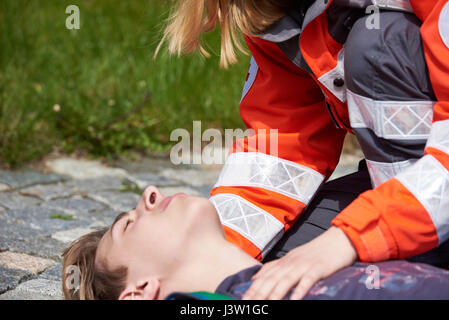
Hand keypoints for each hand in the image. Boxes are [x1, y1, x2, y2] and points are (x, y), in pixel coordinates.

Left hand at [242, 226, 356, 299]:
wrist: (338, 240)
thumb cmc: (315, 252)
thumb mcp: (292, 258)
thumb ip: (275, 267)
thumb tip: (256, 277)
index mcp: (284, 261)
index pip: (264, 276)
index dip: (252, 289)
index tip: (243, 300)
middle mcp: (290, 263)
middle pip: (271, 280)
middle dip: (258, 294)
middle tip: (248, 305)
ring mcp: (303, 266)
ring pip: (285, 281)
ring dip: (274, 295)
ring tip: (265, 307)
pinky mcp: (317, 269)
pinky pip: (306, 281)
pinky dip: (299, 291)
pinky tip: (293, 301)